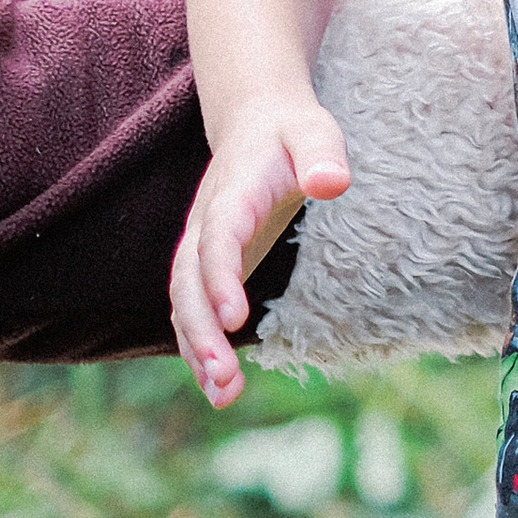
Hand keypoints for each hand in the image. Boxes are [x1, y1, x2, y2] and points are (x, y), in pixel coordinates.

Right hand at [170, 93, 352, 406]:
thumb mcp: (314, 132)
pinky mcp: (208, 267)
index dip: (221, 278)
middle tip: (225, 379)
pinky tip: (220, 386)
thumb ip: (322, 154)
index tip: (234, 319)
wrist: (256, 123)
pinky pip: (194, 311)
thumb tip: (333, 183)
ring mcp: (201, 248)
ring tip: (223, 395)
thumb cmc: (292, 132)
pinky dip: (200, 348)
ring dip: (198, 350)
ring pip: (185, 304)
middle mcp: (205, 226)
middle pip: (189, 283)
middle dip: (202, 333)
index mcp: (231, 195)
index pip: (217, 240)